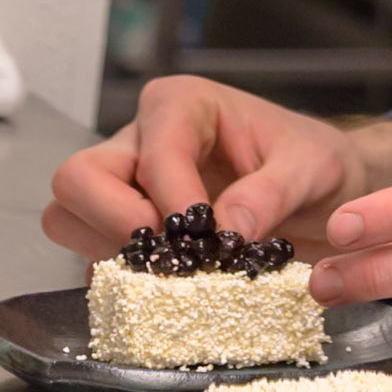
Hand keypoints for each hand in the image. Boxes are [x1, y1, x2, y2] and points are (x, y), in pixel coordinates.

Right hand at [41, 74, 391, 261]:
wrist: (322, 188)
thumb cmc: (312, 161)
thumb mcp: (310, 168)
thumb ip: (271, 192)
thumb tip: (227, 230)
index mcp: (183, 105)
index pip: (153, 149)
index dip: (171, 197)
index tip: (206, 237)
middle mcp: (142, 138)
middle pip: (78, 177)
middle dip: (113, 222)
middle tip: (170, 254)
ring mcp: (127, 185)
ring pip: (69, 215)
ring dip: (109, 252)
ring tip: (173, 268)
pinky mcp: (127, 228)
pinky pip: (92, 255)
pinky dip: (120, 279)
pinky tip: (169, 286)